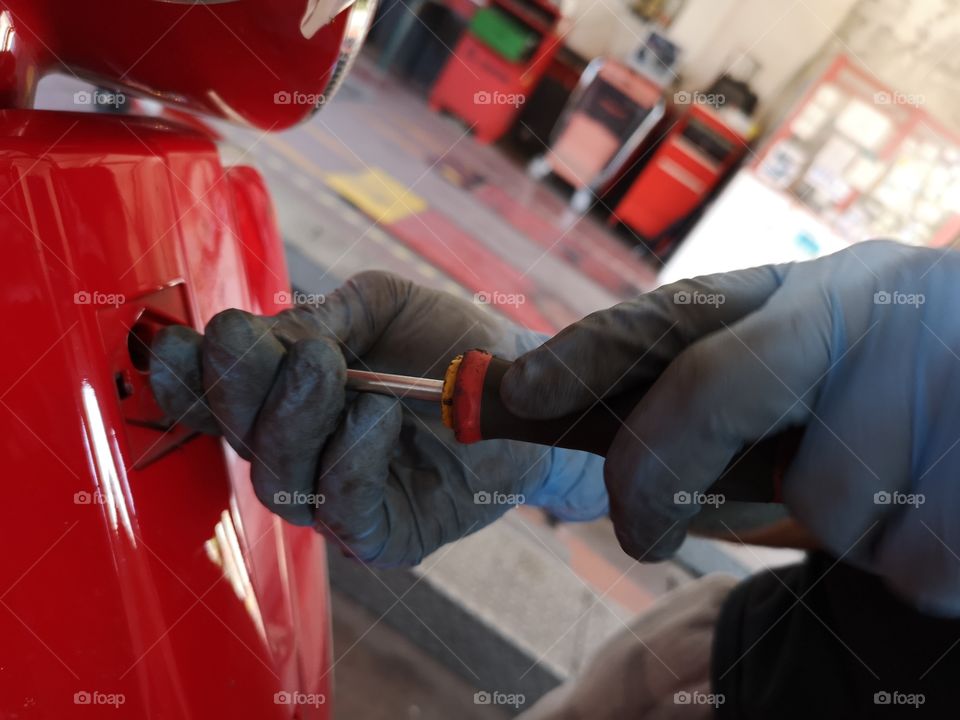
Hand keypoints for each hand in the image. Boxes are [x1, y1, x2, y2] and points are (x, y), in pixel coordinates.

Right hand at [150, 271, 604, 565]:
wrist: (525, 388)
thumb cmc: (450, 342)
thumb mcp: (385, 306)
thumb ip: (326, 315)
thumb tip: (266, 334)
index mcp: (285, 394)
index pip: (213, 396)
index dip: (185, 376)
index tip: (181, 340)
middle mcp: (299, 449)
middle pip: (238, 436)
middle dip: (241, 387)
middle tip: (272, 343)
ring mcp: (336, 497)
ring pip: (278, 478)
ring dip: (295, 418)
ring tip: (331, 367)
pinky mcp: (380, 535)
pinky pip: (343, 510)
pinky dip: (350, 459)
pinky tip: (377, 415)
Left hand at [502, 240, 959, 613]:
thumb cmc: (911, 398)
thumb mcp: (825, 372)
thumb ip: (734, 405)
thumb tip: (629, 474)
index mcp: (812, 289)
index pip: (678, 312)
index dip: (589, 353)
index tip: (520, 391)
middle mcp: (869, 308)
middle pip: (716, 392)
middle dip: (657, 472)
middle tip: (640, 532)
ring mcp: (939, 374)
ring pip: (822, 502)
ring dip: (839, 524)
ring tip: (899, 484)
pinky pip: (906, 561)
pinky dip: (911, 563)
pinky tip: (944, 512)